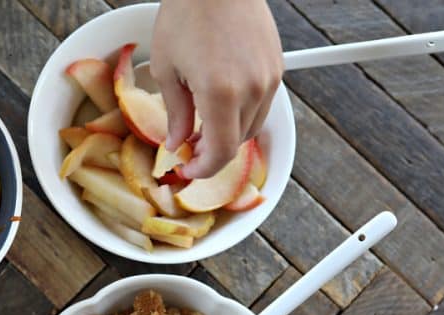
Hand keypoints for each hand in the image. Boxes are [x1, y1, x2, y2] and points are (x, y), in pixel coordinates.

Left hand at [151, 0, 282, 178]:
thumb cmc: (187, 13)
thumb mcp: (167, 68)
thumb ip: (175, 113)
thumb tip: (176, 142)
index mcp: (221, 93)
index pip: (221, 152)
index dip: (204, 169)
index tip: (188, 170)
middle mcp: (252, 88)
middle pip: (238, 143)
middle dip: (213, 153)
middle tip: (189, 148)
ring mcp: (268, 77)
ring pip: (252, 126)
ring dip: (229, 134)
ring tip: (203, 126)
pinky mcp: (276, 66)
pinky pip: (261, 104)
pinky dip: (242, 114)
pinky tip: (221, 106)